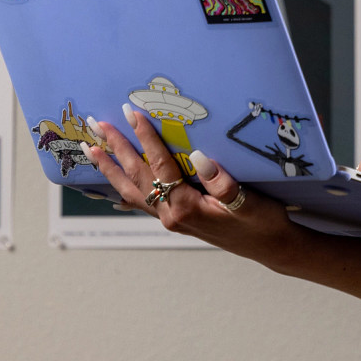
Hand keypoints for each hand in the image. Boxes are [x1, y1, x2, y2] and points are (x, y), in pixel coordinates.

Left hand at [86, 104, 302, 266]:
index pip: (160, 166)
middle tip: (96, 124)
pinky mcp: (175, 219)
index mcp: (186, 207)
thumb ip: (223, 182)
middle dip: (115, 149)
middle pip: (137, 176)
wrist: (269, 247)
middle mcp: (171, 215)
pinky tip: (114, 181)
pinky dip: (123, 186)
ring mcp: (171, 218)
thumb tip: (201, 157)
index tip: (132, 113)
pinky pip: (141, 200)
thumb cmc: (261, 223)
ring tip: (92, 148)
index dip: (146, 138)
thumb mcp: (249, 202)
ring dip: (111, 168)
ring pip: (132, 190)